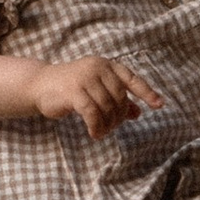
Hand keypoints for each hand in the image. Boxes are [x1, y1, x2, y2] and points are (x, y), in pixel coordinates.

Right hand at [29, 53, 160, 139]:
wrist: (40, 84)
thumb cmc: (71, 87)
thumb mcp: (96, 90)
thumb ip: (116, 99)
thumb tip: (137, 113)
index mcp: (106, 65)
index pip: (131, 79)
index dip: (146, 92)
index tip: (159, 105)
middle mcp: (97, 68)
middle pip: (120, 98)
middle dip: (119, 116)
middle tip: (112, 127)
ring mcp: (85, 78)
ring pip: (107, 108)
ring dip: (108, 125)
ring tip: (102, 132)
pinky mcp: (73, 91)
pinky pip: (93, 114)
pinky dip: (97, 127)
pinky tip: (95, 134)